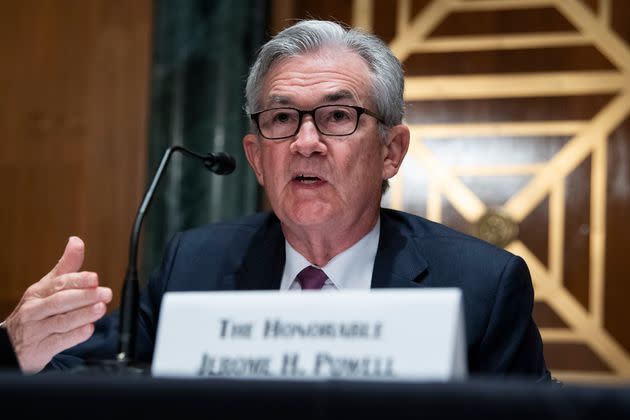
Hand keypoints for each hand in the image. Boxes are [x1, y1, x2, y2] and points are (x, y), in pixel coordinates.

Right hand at [3, 236, 111, 372]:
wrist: (11, 343)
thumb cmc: (35, 311)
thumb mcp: (47, 287)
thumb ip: (66, 267)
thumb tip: (76, 241)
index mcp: (38, 292)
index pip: (59, 283)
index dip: (78, 280)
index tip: (95, 278)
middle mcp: (35, 310)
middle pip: (61, 301)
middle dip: (85, 296)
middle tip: (105, 294)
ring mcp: (36, 330)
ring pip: (61, 321)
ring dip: (83, 314)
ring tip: (101, 309)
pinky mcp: (40, 349)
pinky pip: (59, 342)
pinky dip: (75, 336)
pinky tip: (88, 329)